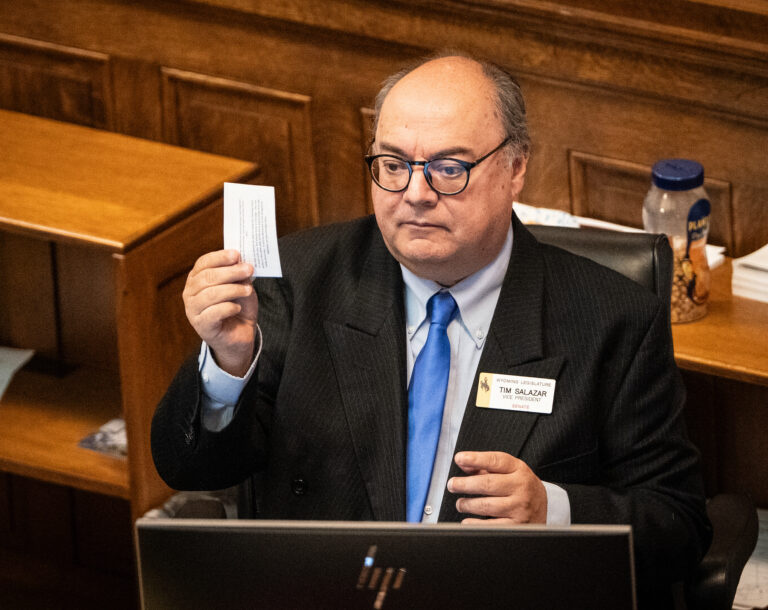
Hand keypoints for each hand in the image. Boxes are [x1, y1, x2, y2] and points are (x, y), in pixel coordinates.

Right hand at [183, 249, 257, 375]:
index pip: (204, 263)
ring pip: (210, 294)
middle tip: (248, 269)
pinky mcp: (201, 325)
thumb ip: (239, 274)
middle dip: (230, 272)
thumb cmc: (238, 307)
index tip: (237, 254)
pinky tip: (237, 308)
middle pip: (207, 277)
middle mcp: (190, 293)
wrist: (240, 334)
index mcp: (197, 279)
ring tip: (248, 291)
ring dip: (233, 290)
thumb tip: (242, 262)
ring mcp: (192, 310)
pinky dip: (229, 308)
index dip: (220, 257)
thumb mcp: (241, 286)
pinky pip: (214, 312)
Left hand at [446, 451, 546, 523]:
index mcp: (519, 470)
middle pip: (487, 483)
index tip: (459, 458)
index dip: (475, 458)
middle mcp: (521, 487)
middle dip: (465, 484)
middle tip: (452, 485)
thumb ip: (486, 467)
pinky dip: (474, 523)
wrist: (543, 509)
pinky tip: (467, 520)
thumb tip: (464, 463)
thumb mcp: (509, 472)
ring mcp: (520, 507)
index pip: (495, 461)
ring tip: (460, 504)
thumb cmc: (521, 488)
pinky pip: (490, 525)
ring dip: (467, 504)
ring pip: (486, 505)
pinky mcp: (517, 526)